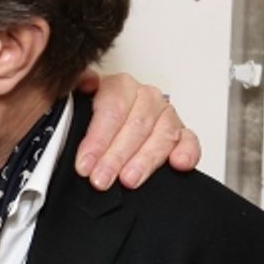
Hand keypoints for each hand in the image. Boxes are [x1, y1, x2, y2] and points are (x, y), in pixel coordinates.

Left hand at [74, 70, 200, 189]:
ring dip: (145, 160)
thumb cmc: (90, 115)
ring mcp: (164, 114)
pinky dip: (187, 152)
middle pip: (135, 125)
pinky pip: (189, 140)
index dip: (98, 139)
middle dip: (116, 157)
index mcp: (119, 86)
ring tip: (128, 180)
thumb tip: (85, 82)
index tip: (84, 164)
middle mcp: (144, 97)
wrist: (106, 123)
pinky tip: (178, 163)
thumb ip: (76, 89)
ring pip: (162, 135)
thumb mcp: (75, 101)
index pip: (112, 110)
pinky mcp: (180, 133)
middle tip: (100, 178)